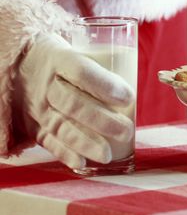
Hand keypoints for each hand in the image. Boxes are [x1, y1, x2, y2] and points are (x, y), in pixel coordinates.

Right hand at [13, 33, 134, 168]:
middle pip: (73, 103)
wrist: (20, 66)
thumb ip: (103, 70)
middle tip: (126, 130)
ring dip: (85, 143)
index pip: (81, 71)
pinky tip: (82, 162)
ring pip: (61, 126)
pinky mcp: (34, 125)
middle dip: (102, 120)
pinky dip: (65, 153)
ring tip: (107, 155)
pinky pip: (48, 141)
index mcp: (58, 59)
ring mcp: (37, 107)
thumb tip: (137, 94)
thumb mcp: (79, 52)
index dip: (105, 85)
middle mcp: (46, 84)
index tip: (128, 97)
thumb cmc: (64, 61)